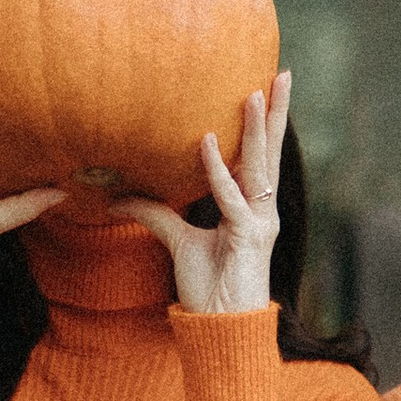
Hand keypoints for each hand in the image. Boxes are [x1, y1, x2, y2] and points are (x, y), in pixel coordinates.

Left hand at [126, 75, 292, 315]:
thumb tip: (118, 198)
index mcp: (253, 207)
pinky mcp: (248, 239)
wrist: (221, 328)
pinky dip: (218, 170)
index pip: (261, 156)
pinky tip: (208, 141)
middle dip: (277, 112)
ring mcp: (260, 224)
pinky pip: (230, 198)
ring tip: (254, 91)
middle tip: (283, 72)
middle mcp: (262, 210)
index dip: (264, 124)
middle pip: (271, 152)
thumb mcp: (178, 242)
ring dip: (256, 129)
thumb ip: (155, 214)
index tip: (267, 87)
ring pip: (259, 167)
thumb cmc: (208, 288)